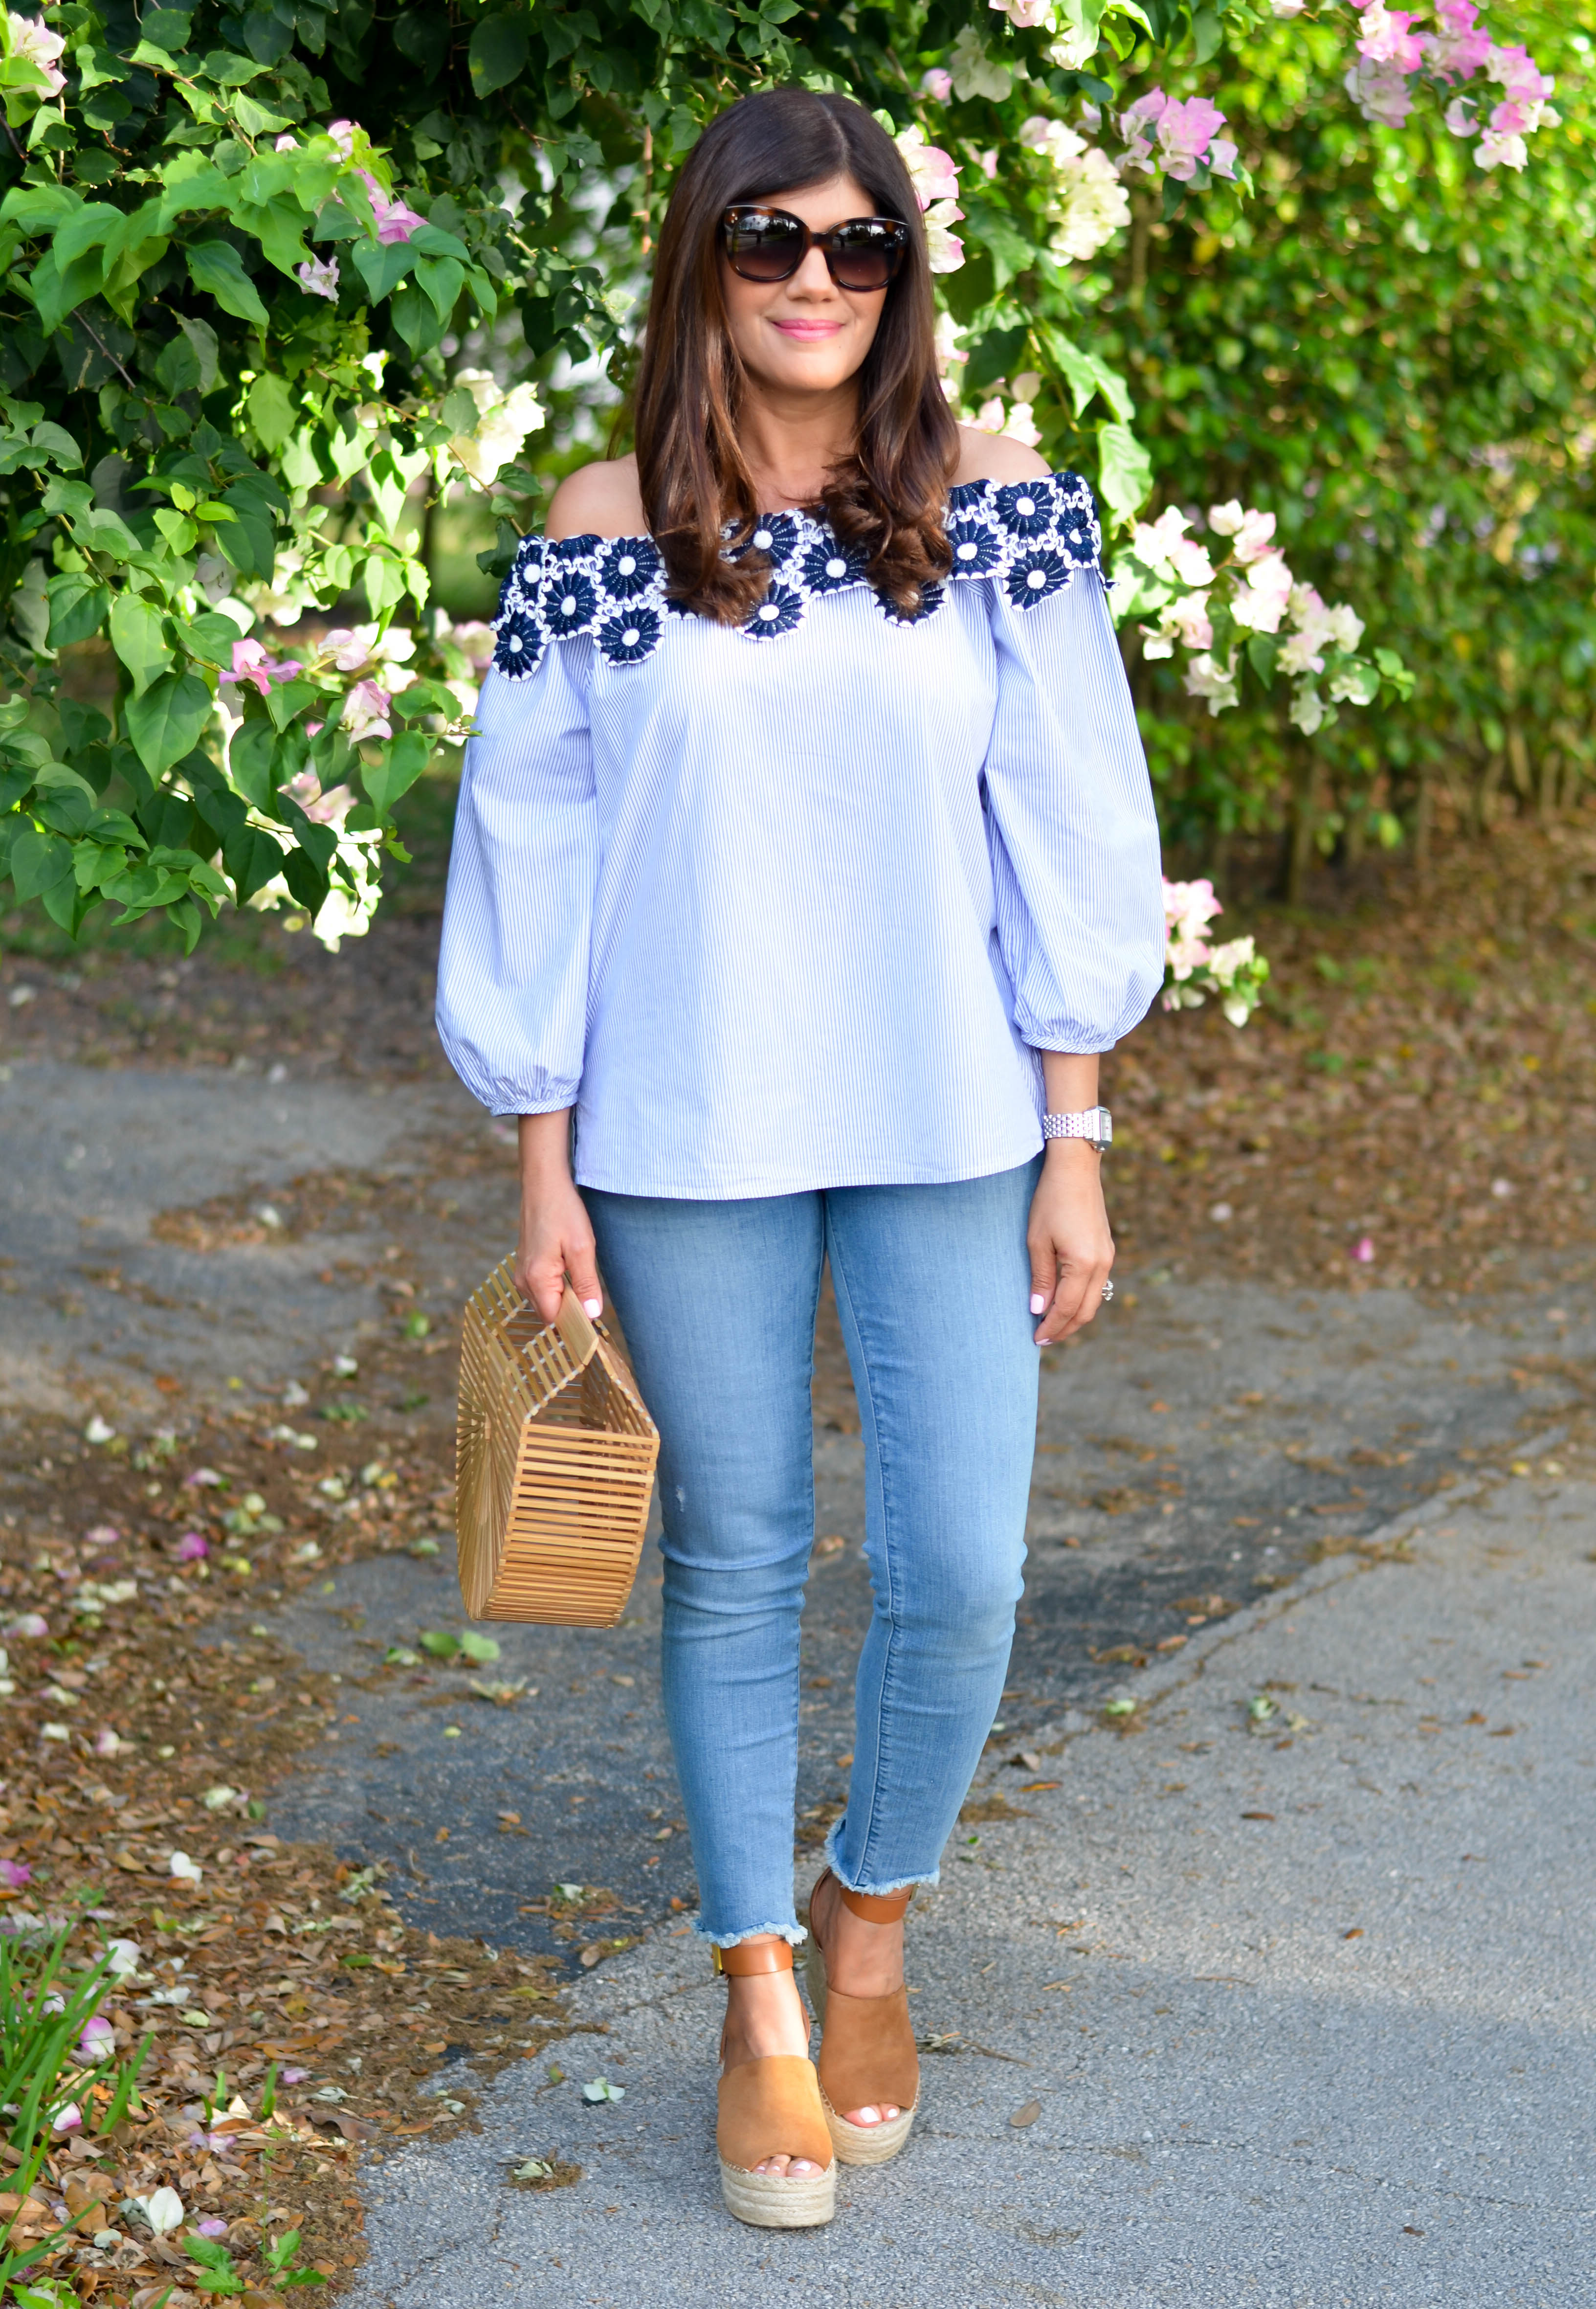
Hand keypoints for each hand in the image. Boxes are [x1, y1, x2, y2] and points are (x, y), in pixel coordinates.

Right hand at [511, 1111, 603, 1324]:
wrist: (543, 1183)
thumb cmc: (563, 1211)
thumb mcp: (582, 1248)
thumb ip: (587, 1284)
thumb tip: (592, 1315)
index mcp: (536, 1280)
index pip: (555, 1320)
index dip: (576, 1321)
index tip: (595, 1315)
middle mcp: (524, 1281)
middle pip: (550, 1313)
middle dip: (572, 1309)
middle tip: (593, 1293)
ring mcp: (523, 1273)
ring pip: (547, 1300)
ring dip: (566, 1296)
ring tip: (582, 1276)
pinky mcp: (526, 1265)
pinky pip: (543, 1287)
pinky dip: (559, 1286)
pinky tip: (572, 1269)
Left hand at [1027, 1141, 1113, 1344]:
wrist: (1075, 1168)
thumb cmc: (1051, 1201)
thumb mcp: (1037, 1241)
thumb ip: (1041, 1278)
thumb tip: (1038, 1310)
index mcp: (1084, 1264)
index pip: (1065, 1308)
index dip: (1050, 1327)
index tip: (1035, 1340)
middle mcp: (1102, 1264)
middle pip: (1085, 1311)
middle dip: (1064, 1329)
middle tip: (1043, 1339)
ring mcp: (1107, 1256)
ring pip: (1093, 1300)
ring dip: (1074, 1316)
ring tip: (1052, 1325)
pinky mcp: (1106, 1249)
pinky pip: (1097, 1285)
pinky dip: (1081, 1300)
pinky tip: (1065, 1300)